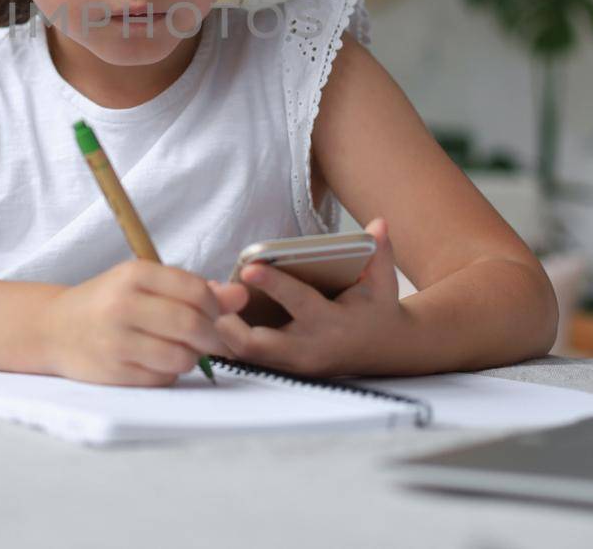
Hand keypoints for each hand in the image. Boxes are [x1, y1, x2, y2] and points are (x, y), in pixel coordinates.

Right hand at [39, 260, 248, 385]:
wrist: (54, 328)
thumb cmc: (107, 302)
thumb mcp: (145, 284)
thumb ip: (194, 288)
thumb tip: (241, 296)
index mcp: (134, 274)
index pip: (196, 291)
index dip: (216, 307)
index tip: (214, 315)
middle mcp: (123, 304)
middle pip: (192, 325)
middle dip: (212, 337)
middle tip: (212, 340)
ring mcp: (116, 340)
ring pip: (182, 356)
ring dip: (192, 357)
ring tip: (181, 349)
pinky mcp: (114, 372)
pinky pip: (163, 378)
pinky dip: (170, 373)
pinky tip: (158, 361)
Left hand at [214, 218, 411, 377]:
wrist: (387, 351)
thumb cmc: (378, 310)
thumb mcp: (384, 282)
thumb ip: (380, 252)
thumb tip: (378, 222)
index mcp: (331, 324)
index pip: (299, 303)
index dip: (273, 284)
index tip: (249, 267)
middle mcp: (309, 348)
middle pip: (257, 345)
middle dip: (229, 324)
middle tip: (212, 294)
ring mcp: (294, 364)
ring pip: (246, 356)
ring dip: (222, 332)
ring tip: (206, 300)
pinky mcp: (284, 369)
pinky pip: (249, 359)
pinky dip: (230, 341)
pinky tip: (215, 316)